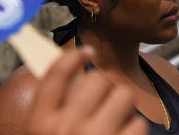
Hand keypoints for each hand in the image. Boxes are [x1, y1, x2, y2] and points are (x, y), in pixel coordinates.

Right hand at [25, 47, 147, 134]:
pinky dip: (133, 132)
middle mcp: (67, 128)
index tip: (86, 51)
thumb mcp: (41, 134)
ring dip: (121, 107)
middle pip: (96, 79)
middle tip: (101, 103)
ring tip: (113, 123)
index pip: (56, 73)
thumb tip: (70, 70)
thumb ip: (51, 109)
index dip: (73, 56)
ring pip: (122, 95)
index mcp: (40, 124)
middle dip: (103, 88)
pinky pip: (138, 123)